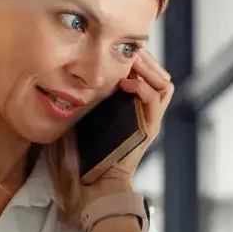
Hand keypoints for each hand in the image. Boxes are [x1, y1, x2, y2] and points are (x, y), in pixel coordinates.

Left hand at [80, 49, 172, 200]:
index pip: (145, 73)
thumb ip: (84, 97)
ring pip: (164, 84)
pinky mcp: (150, 129)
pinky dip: (142, 86)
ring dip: (148, 68)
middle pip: (158, 74)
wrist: (92, 183)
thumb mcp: (82, 116)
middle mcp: (145, 112)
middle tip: (127, 49)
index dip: (136, 58)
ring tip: (129, 62)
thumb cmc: (82, 153)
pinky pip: (156, 98)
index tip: (118, 48)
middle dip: (145, 58)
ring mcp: (150, 120)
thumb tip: (68, 72)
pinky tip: (125, 83)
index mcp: (131, 107)